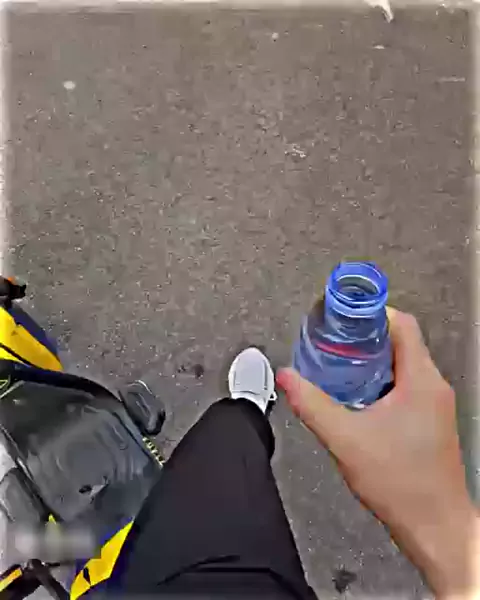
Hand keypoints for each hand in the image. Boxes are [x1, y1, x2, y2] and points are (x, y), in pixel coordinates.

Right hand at [277, 309, 477, 597]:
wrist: (434, 524)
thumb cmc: (404, 486)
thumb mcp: (345, 439)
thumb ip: (311, 405)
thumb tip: (289, 379)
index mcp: (420, 381)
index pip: (402, 324)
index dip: (372, 312)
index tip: (348, 311)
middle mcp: (432, 387)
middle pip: (400, 340)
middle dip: (365, 336)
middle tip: (337, 338)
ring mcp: (433, 404)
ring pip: (403, 363)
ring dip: (372, 359)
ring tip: (342, 365)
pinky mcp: (429, 419)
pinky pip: (405, 384)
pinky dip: (380, 380)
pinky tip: (358, 396)